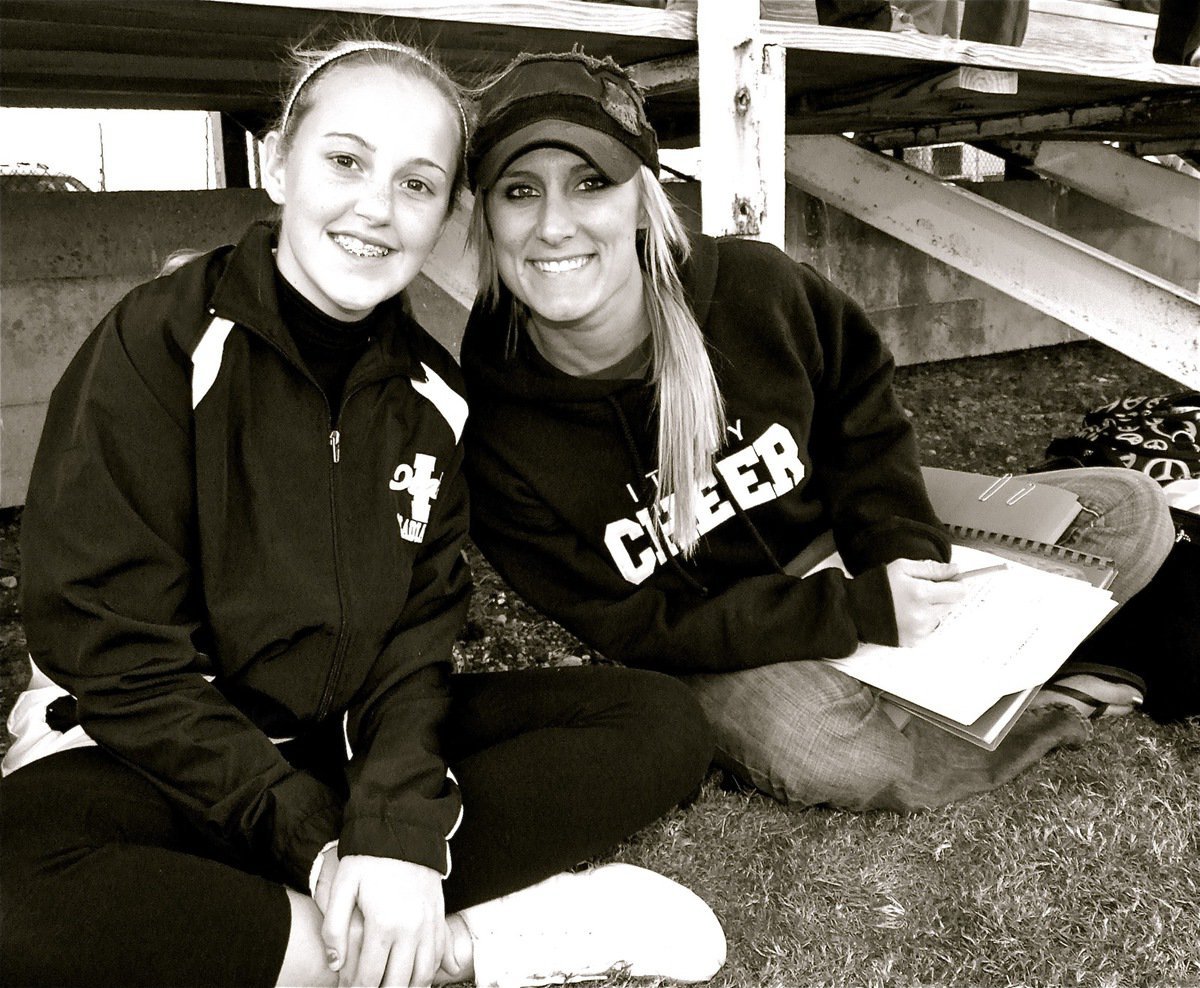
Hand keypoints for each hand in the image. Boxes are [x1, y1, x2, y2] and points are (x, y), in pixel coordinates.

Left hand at [321, 854, 445, 986]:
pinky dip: (435, 971)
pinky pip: (441, 952)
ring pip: (425, 973)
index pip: (369, 976)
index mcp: (384, 924)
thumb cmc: (369, 857)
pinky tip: (426, 976)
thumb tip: (335, 964)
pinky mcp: (439, 914)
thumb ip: (333, 928)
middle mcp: (411, 929)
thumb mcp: (342, 886)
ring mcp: (429, 923)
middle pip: (399, 982)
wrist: (403, 828)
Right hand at [885, 558, 965, 646]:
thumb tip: (956, 570)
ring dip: (932, 608)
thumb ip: (932, 568)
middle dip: (942, 595)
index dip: (957, 583)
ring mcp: (920, 630)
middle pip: (952, 604)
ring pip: (941, 616)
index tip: (950, 580)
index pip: (959, 591)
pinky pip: (930, 628)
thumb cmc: (877, 585)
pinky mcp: (915, 641)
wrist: (855, 611)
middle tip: (922, 590)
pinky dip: (923, 620)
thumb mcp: (902, 567)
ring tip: (911, 603)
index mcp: (921, 593)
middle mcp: (923, 615)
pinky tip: (907, 614)